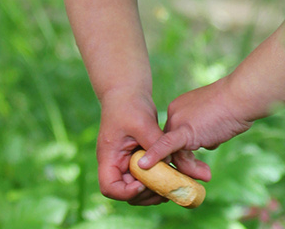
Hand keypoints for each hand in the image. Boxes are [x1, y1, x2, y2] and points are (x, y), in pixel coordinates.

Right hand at [96, 87, 168, 205]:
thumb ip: (155, 142)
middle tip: (167, 191)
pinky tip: (175, 173)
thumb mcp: (142, 123)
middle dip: (146, 194)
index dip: (126, 192)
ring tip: (174, 184)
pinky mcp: (139, 156)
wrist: (128, 90)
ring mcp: (127, 161)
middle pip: (126, 191)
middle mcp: (116, 163)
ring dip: (155, 188)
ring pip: (139, 185)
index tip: (144, 184)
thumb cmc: (130, 104)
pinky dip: (159, 176)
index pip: (110, 188)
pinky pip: (147, 173)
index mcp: (109, 157)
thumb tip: (170, 160)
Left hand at [136, 79, 250, 174]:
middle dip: (187, 164)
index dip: (185, 154)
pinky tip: (144, 167)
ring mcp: (177, 120)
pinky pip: (165, 146)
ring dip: (190, 168)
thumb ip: (207, 130)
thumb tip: (208, 143)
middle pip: (173, 147)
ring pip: (175, 153)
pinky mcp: (183, 130)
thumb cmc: (236, 105)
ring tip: (207, 174)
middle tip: (204, 175)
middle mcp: (175, 113)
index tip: (198, 166)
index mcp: (181, 108)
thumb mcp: (216, 121)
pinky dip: (156, 157)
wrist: (242, 96)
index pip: (175, 138)